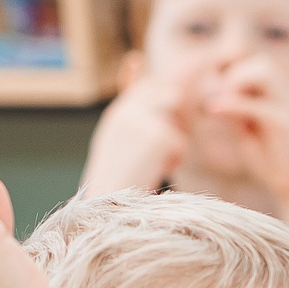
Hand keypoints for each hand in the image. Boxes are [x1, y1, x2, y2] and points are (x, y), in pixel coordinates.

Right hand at [78, 71, 187, 194]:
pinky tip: (153, 172)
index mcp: (117, 111)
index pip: (148, 86)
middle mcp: (129, 110)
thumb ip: (132, 119)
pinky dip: (173, 161)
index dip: (163, 98)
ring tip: (151, 164)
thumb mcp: (116, 142)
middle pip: (169, 95)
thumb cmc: (114, 179)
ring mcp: (144, 121)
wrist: (108, 201)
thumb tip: (149, 102)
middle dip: (175, 119)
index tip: (167, 118)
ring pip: (177, 125)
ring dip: (172, 145)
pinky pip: (180, 144)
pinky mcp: (159, 136)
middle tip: (166, 146)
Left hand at [197, 55, 288, 208]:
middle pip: (261, 63)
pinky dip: (232, 103)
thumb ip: (235, 111)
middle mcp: (288, 94)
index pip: (255, 65)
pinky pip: (257, 104)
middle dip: (233, 72)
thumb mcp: (247, 130)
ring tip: (217, 100)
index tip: (210, 90)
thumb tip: (212, 94)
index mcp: (280, 94)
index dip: (230, 71)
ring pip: (264, 71)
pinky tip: (213, 109)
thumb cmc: (272, 159)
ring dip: (236, 80)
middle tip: (214, 94)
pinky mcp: (286, 123)